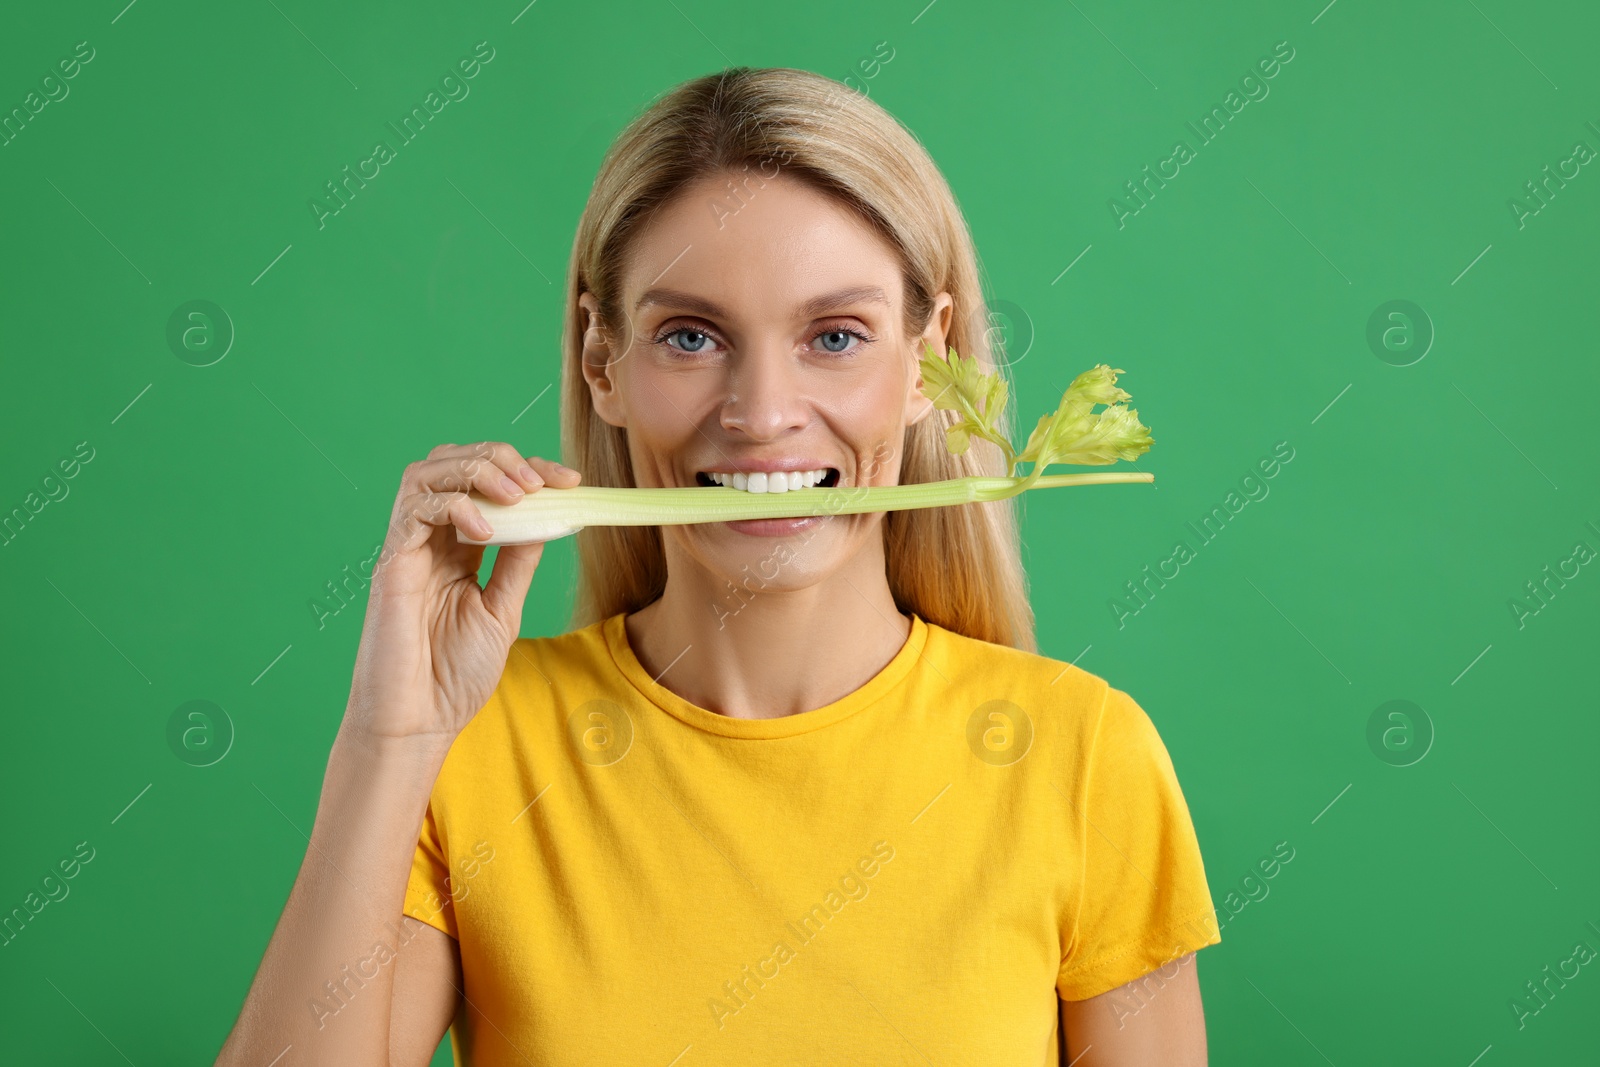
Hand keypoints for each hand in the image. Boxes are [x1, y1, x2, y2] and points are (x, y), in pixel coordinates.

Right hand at [340, 442, 581, 744]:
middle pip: (453, 462)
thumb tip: (550, 518)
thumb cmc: (454, 674)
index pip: (489, 485)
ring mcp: (408, 548)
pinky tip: (484, 531)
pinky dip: (454, 506)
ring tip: (515, 494)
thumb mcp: (502, 609)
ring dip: (476, 470)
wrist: (420, 722)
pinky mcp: (392, 564)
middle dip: (501, 458)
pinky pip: (414, 510)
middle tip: (540, 482)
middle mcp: (431, 540)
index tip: (571, 482)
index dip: (528, 472)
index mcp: (459, 548)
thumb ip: (519, 562)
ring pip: (428, 472)